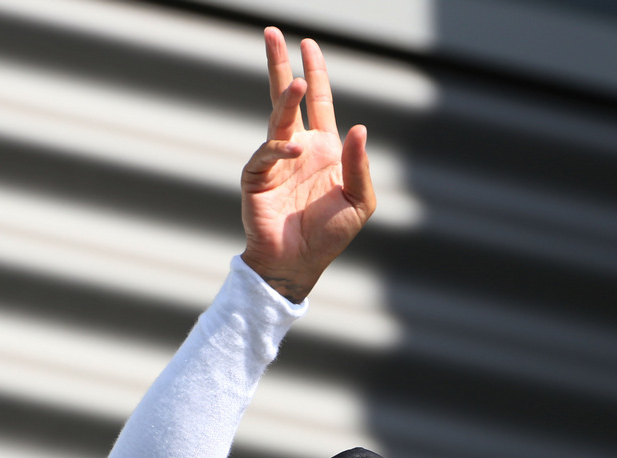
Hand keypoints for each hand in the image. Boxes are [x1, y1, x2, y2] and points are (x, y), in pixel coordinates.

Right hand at [240, 29, 375, 302]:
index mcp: (323, 149)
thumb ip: (360, 165)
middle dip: (280, 66)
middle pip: (287, 98)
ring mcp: (275, 161)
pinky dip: (278, 150)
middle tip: (273, 33)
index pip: (319, 103)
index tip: (308, 45)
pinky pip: (266, 154)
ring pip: (277, 119)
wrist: (299, 264)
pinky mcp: (257, 177)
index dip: (315, 74)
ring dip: (286, 100)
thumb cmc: (330, 235)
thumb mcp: (360, 201)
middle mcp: (297, 148)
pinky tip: (293, 151)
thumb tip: (360, 128)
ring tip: (296, 82)